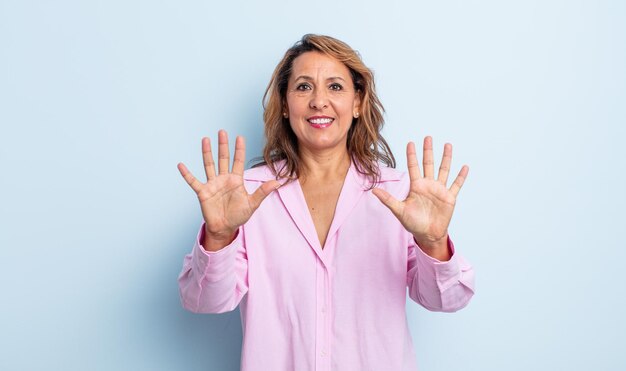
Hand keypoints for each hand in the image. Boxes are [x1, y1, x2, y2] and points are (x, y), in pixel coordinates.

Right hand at [177, 130, 279, 250]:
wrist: (225, 228)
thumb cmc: (239, 216)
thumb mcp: (252, 204)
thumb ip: (262, 192)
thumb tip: (277, 182)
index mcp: (236, 180)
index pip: (238, 161)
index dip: (239, 149)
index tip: (240, 137)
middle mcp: (223, 179)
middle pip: (223, 158)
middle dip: (223, 145)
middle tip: (222, 131)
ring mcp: (212, 184)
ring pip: (209, 165)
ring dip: (207, 152)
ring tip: (205, 139)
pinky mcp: (203, 192)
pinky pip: (193, 181)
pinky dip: (186, 174)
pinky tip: (181, 165)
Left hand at [372, 136, 468, 254]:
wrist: (427, 234)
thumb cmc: (412, 223)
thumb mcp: (399, 210)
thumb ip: (388, 199)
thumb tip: (373, 191)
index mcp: (416, 186)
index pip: (413, 167)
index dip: (412, 155)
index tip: (410, 142)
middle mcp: (428, 185)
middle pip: (428, 164)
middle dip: (428, 150)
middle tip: (428, 137)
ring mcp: (439, 190)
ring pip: (444, 170)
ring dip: (446, 158)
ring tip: (448, 145)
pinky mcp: (449, 197)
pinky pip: (456, 185)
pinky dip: (461, 176)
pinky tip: (465, 167)